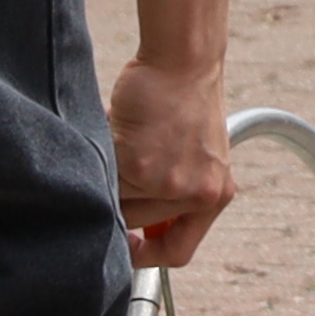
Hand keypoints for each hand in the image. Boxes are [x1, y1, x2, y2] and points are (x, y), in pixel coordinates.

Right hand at [114, 56, 238, 269]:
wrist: (183, 61)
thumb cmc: (185, 102)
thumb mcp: (198, 156)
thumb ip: (172, 193)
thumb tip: (129, 232)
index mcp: (215, 196)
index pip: (178, 251)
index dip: (147, 254)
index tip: (127, 246)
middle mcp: (195, 194)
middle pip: (136, 226)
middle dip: (119, 199)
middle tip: (117, 168)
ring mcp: (167, 182)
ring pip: (116, 203)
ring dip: (108, 176)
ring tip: (120, 143)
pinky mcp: (138, 164)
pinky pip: (103, 178)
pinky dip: (99, 154)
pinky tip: (114, 128)